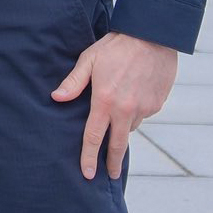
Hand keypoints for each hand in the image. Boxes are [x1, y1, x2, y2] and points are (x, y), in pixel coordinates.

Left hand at [51, 31, 178, 178]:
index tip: (87, 173)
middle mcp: (126, 110)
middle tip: (109, 175)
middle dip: (111, 163)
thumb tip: (56, 98)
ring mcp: (143, 109)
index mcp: (105, 101)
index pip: (93, 136)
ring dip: (122, 128)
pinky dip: (135, 113)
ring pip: (130, 127)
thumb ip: (73, 82)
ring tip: (117, 116)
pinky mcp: (156, 105)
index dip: (88, 157)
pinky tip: (132, 97)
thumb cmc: (116, 46)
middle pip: (117, 145)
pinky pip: (142, 115)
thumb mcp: (89, 59)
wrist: (153, 36)